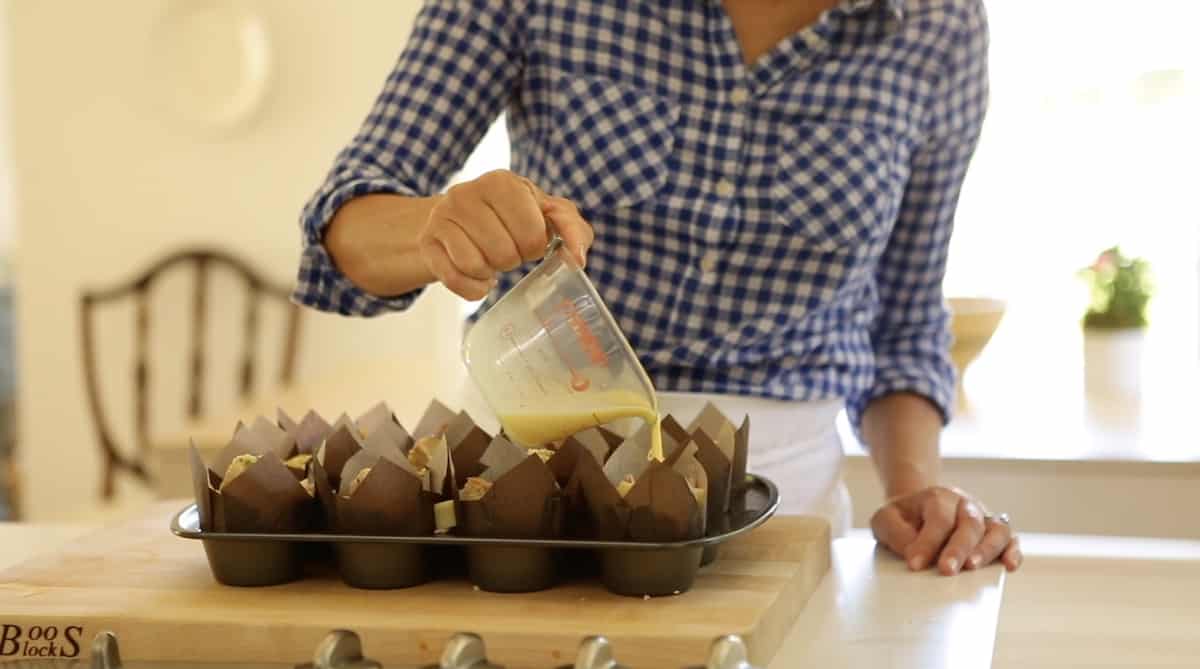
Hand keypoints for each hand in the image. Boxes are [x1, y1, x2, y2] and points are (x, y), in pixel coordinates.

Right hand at [419, 170, 593, 299]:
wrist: (459, 219)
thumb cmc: (511, 218)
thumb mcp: (546, 215)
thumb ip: (573, 229)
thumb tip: (577, 258)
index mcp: (503, 182)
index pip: (531, 232)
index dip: (535, 246)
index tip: (529, 240)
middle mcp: (466, 193)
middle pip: (504, 253)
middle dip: (512, 260)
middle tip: (508, 251)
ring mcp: (442, 217)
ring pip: (476, 265)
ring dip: (490, 272)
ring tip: (491, 260)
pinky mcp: (427, 242)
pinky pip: (454, 279)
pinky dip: (472, 289)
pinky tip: (478, 278)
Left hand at [870, 485, 1021, 574]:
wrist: (916, 511)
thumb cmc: (902, 518)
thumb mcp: (885, 519)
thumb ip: (894, 532)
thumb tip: (914, 553)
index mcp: (938, 497)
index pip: (938, 519)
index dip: (928, 542)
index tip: (915, 564)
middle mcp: (965, 505)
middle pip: (969, 523)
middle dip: (958, 548)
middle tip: (947, 570)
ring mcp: (983, 518)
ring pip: (996, 530)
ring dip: (987, 550)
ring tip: (973, 568)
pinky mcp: (995, 534)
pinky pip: (1011, 540)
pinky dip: (1014, 552)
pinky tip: (1009, 566)